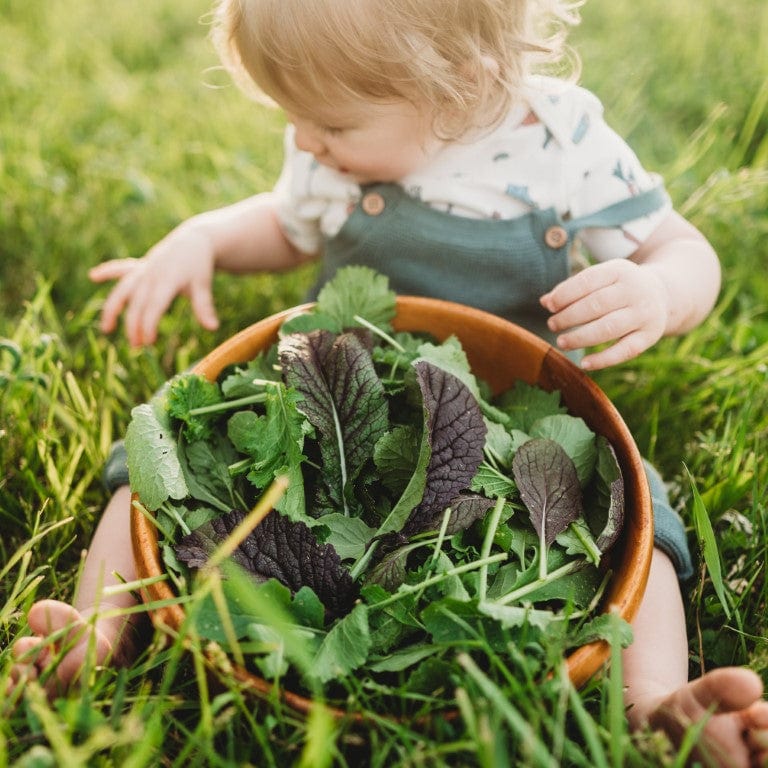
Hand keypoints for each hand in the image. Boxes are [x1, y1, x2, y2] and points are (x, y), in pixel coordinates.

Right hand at [89, 222, 218, 346]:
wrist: (194, 240)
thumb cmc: (199, 266)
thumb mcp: (203, 285)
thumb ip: (204, 306)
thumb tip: (213, 328)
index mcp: (168, 280)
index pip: (155, 305)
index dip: (149, 324)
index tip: (148, 342)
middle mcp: (152, 274)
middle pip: (138, 302)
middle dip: (134, 325)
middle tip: (137, 347)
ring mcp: (144, 269)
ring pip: (124, 288)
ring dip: (113, 308)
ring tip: (106, 329)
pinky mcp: (140, 266)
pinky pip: (122, 268)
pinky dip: (109, 271)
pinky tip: (94, 276)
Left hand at [539, 259, 669, 369]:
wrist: (662, 294)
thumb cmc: (617, 287)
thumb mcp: (600, 279)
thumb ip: (572, 289)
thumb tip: (545, 302)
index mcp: (619, 270)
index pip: (588, 281)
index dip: (565, 294)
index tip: (549, 306)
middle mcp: (635, 290)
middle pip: (596, 305)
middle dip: (569, 317)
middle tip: (552, 325)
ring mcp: (644, 314)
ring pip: (609, 328)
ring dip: (581, 337)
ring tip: (561, 342)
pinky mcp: (650, 335)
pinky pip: (625, 350)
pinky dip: (603, 359)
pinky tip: (584, 363)